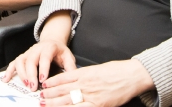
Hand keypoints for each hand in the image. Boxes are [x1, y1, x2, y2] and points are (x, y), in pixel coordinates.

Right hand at [3, 40, 75, 91]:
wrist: (52, 41)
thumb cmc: (60, 52)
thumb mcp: (68, 57)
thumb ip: (70, 67)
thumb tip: (73, 79)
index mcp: (49, 48)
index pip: (45, 57)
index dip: (43, 68)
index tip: (42, 79)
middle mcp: (36, 49)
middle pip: (31, 60)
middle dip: (30, 74)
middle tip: (33, 87)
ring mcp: (28, 52)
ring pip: (20, 61)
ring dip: (21, 73)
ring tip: (26, 85)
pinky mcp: (22, 56)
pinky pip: (13, 62)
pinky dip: (9, 71)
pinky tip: (6, 79)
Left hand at [38, 60, 154, 106]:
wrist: (131, 75)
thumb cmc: (118, 71)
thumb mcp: (99, 69)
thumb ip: (86, 75)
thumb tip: (75, 79)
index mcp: (85, 73)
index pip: (64, 77)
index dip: (52, 82)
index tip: (44, 85)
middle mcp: (85, 84)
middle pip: (63, 90)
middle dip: (50, 94)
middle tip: (40, 97)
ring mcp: (91, 95)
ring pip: (68, 100)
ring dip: (55, 103)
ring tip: (45, 104)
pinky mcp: (98, 104)